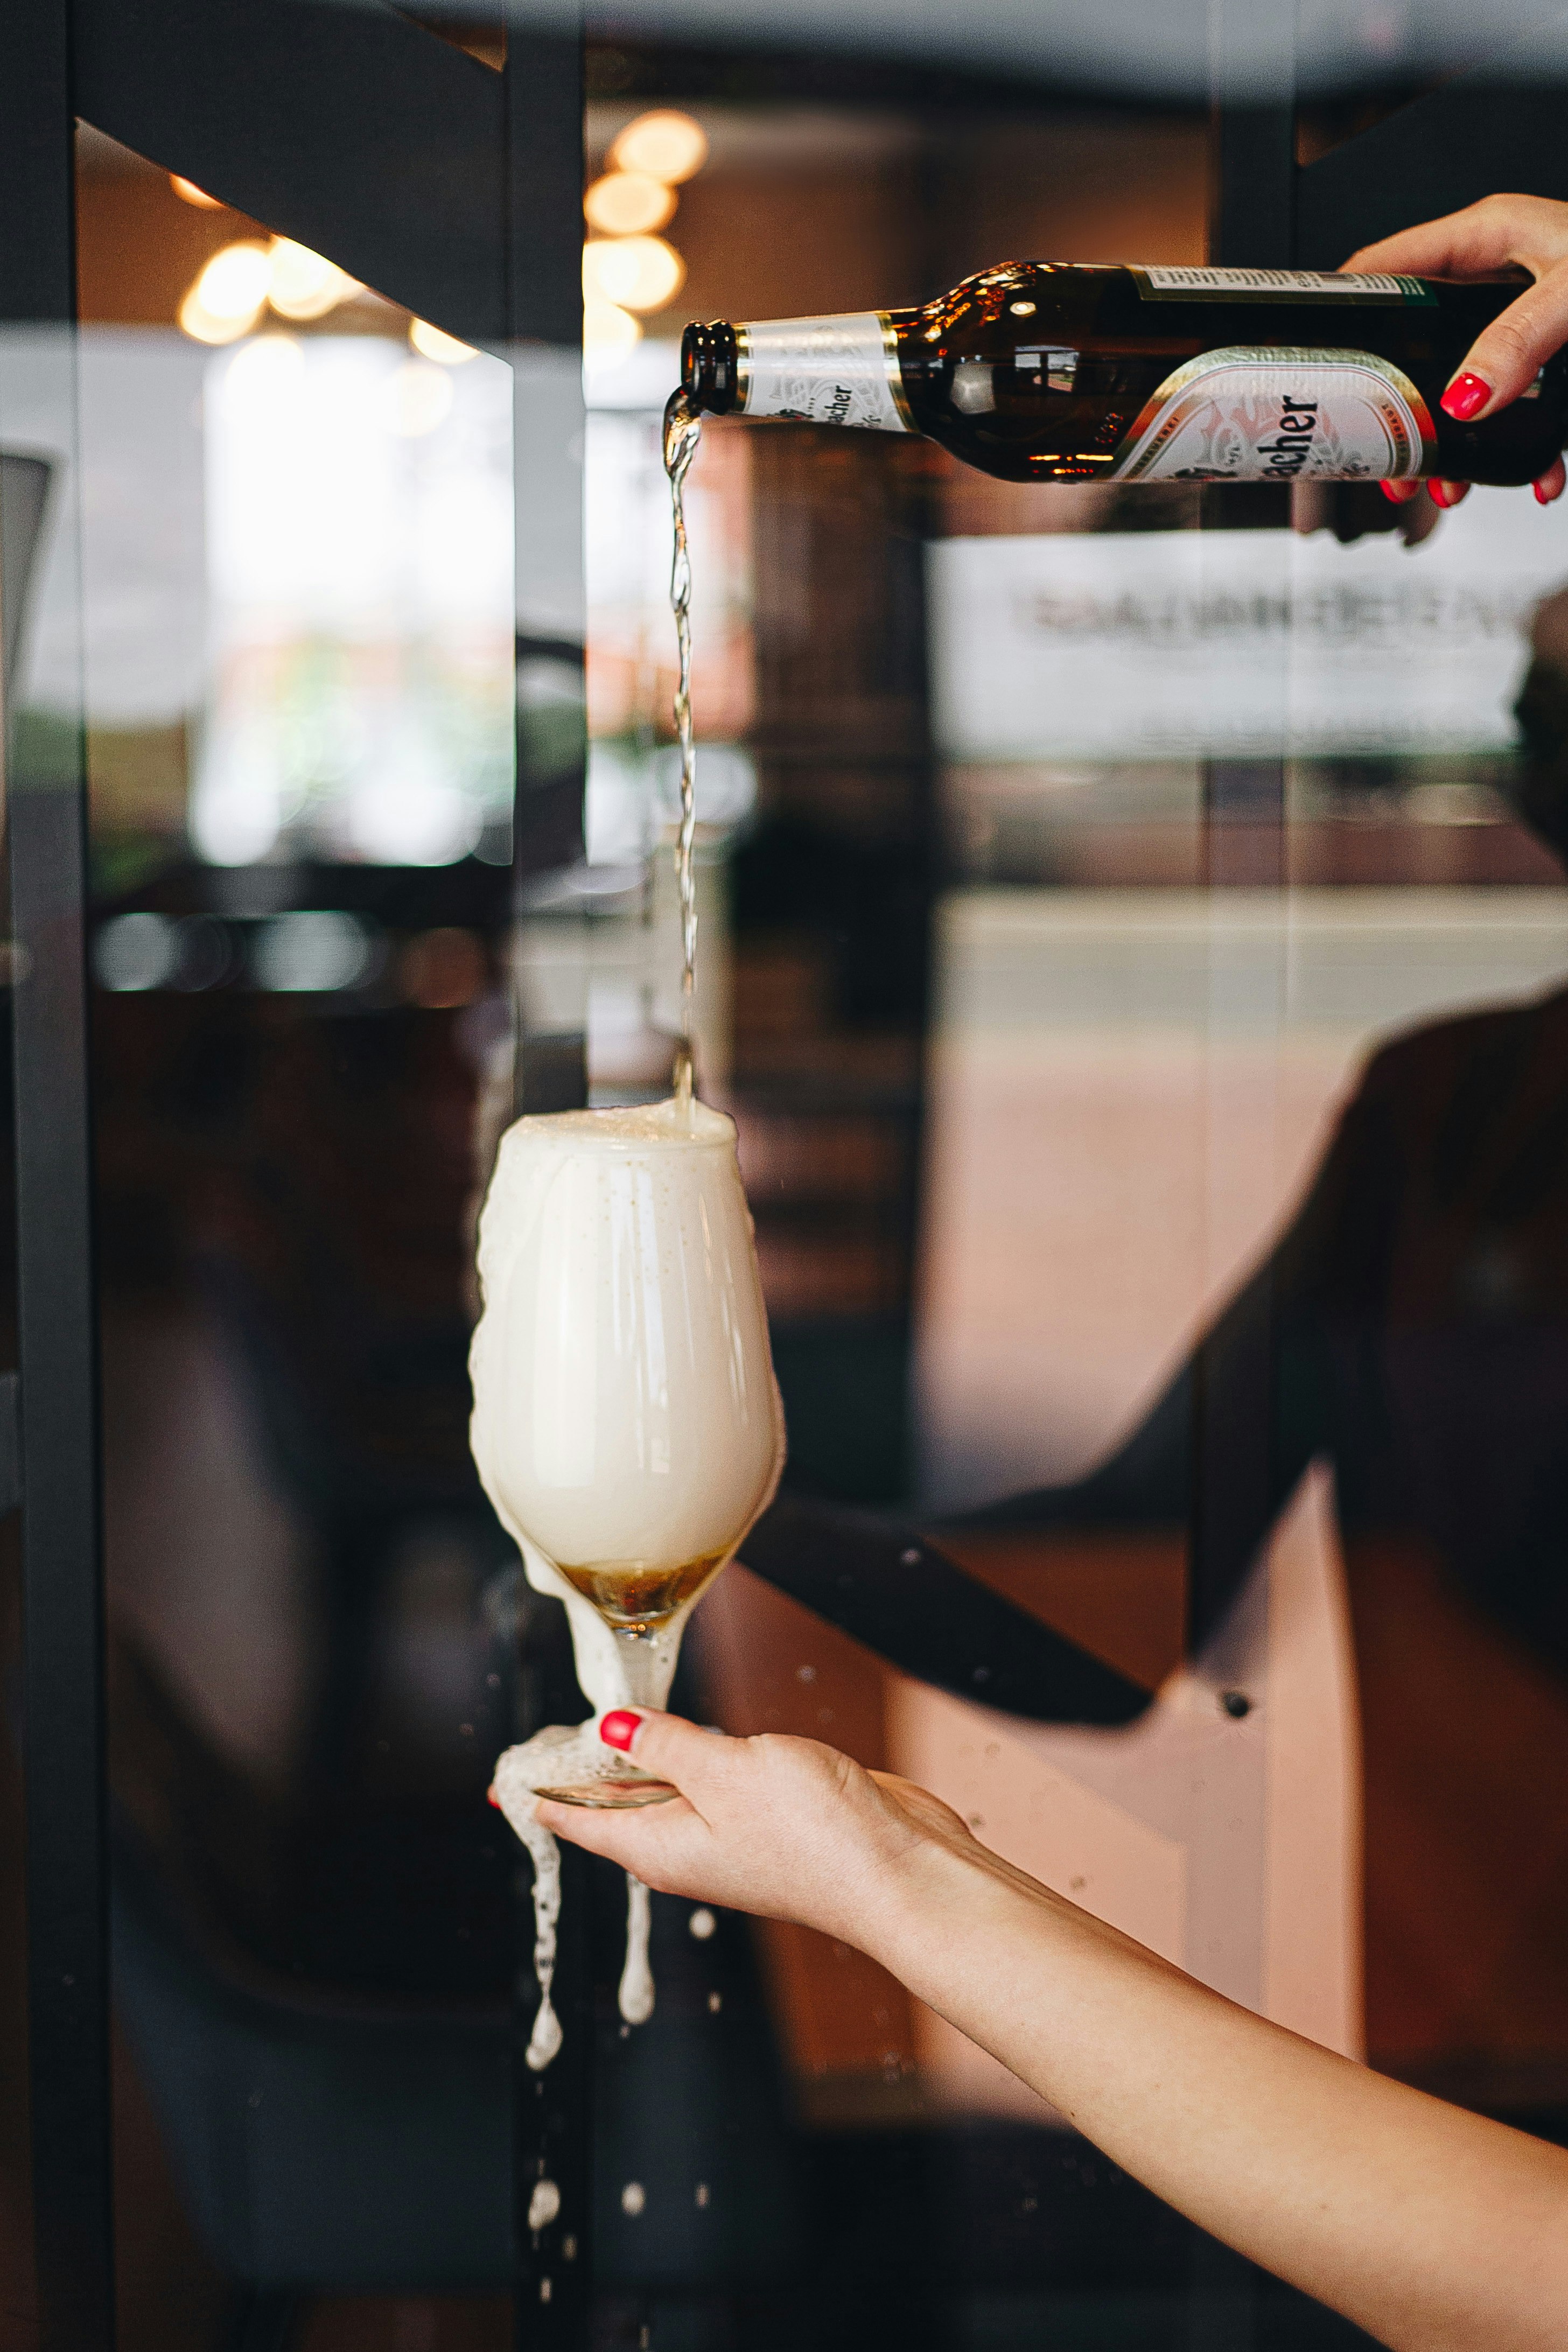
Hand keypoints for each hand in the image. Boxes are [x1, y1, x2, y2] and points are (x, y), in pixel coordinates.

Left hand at [532, 1708, 987, 1947]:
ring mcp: (728, 1833)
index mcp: (659, 1845)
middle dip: (578, 1773)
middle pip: (616, 1804)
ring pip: (664, 1790)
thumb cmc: (815, 1836)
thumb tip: (608, 1727)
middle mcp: (686, 1844)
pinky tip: (683, 1738)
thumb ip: (665, 1745)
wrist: (898, 1872)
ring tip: (595, 1734)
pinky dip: (688, 1757)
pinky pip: (710, 1782)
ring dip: (634, 1761)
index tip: (503, 1777)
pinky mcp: (767, 1817)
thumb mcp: (723, 1772)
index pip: (578, 1817)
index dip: (539, 1790)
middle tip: (539, 1746)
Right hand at [1345, 192, 1567, 509]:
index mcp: (1486, 238)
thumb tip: (1462, 396)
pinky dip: (1528, 457)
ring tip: (1452, 486)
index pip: (1382, 268)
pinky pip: (1518, 416)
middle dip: (1400, 413)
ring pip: (1461, 393)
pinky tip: (1540, 479)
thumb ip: (1513, 342)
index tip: (1318, 368)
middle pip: (1414, 348)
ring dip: (1458, 449)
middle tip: (1390, 459)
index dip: (1343, 314)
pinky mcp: (1550, 366)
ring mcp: (1521, 327)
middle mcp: (1497, 281)